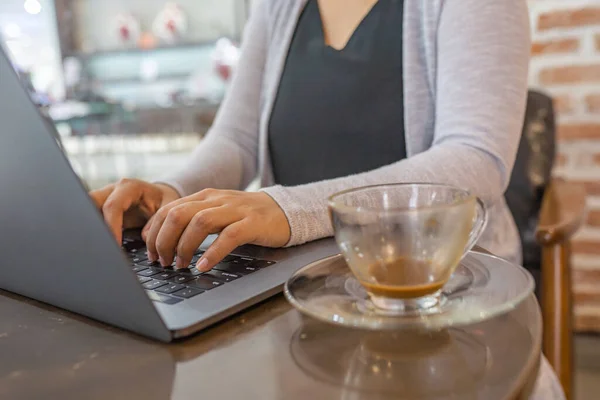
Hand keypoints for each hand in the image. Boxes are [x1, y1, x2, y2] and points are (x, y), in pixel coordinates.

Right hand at [90, 179, 180, 243]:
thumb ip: (158, 220)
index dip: (111, 227)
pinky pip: (90, 218)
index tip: (114, 245)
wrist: (159, 196)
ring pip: (86, 209)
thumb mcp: (168, 207)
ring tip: (95, 246)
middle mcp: (113, 190)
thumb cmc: (164, 201)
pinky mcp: (101, 209)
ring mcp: (104, 198)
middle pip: (90, 202)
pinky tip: (97, 245)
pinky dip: (92, 230)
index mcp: (129, 187)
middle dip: (91, 223)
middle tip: (98, 245)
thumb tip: (144, 236)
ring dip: (89, 227)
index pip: (112, 206)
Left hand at [144, 189, 290, 270]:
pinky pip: (229, 236)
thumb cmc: (245, 217)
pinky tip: (204, 266)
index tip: (150, 252)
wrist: (283, 210)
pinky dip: (213, 252)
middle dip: (164, 240)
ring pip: (200, 222)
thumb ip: (191, 221)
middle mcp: (217, 200)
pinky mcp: (253, 223)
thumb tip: (160, 240)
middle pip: (179, 214)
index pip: (168, 209)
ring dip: (185, 246)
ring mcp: (235, 210)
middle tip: (163, 261)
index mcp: (204, 197)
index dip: (154, 231)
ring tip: (180, 265)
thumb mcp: (215, 214)